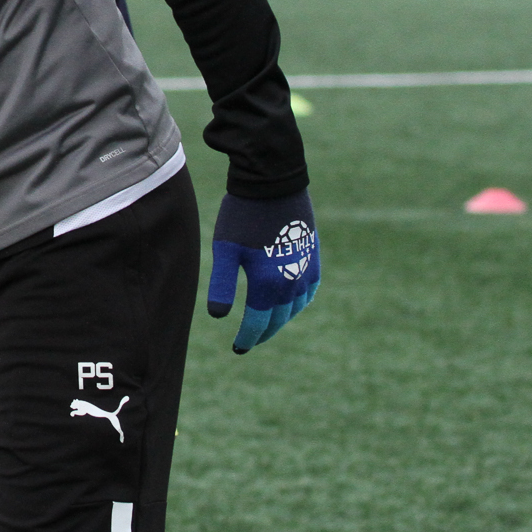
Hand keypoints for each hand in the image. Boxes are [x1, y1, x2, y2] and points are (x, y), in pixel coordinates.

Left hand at [206, 190, 319, 352]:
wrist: (273, 183)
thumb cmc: (242, 215)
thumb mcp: (225, 249)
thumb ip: (222, 284)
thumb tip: (218, 316)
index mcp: (267, 283)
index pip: (258, 323)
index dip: (248, 338)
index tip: (238, 348)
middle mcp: (291, 282)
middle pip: (277, 318)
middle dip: (263, 332)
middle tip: (250, 341)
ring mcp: (306, 270)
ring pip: (295, 307)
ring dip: (281, 318)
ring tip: (266, 323)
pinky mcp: (314, 256)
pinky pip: (309, 290)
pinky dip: (299, 301)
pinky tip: (290, 303)